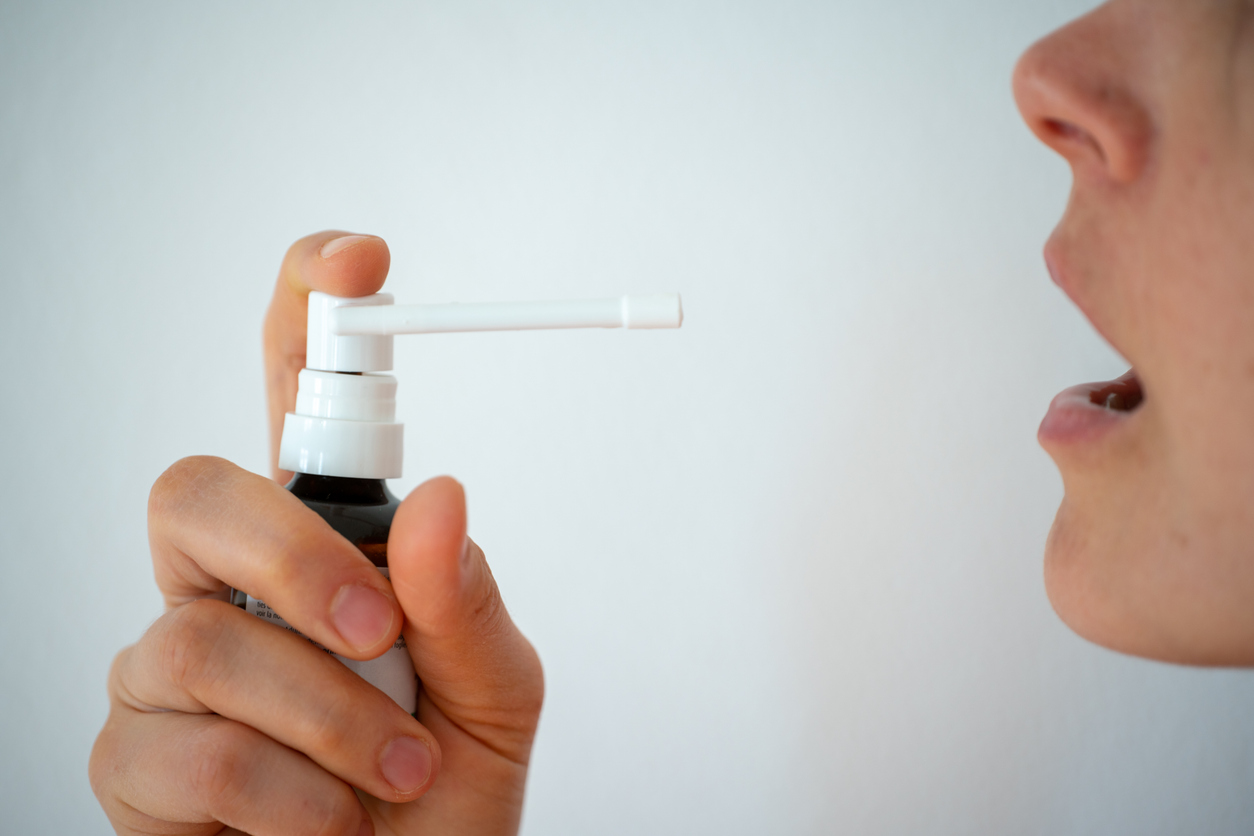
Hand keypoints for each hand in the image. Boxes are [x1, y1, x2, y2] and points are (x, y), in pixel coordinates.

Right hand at [89, 232, 544, 835]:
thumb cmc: (442, 800)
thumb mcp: (493, 700)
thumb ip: (466, 605)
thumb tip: (439, 499)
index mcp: (326, 552)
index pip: (295, 407)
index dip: (309, 315)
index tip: (362, 259)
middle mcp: (231, 593)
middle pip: (196, 491)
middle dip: (293, 557)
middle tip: (379, 634)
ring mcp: (168, 672)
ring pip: (202, 642)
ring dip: (328, 721)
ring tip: (393, 777)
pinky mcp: (131, 760)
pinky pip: (184, 749)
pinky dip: (286, 798)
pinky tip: (323, 825)